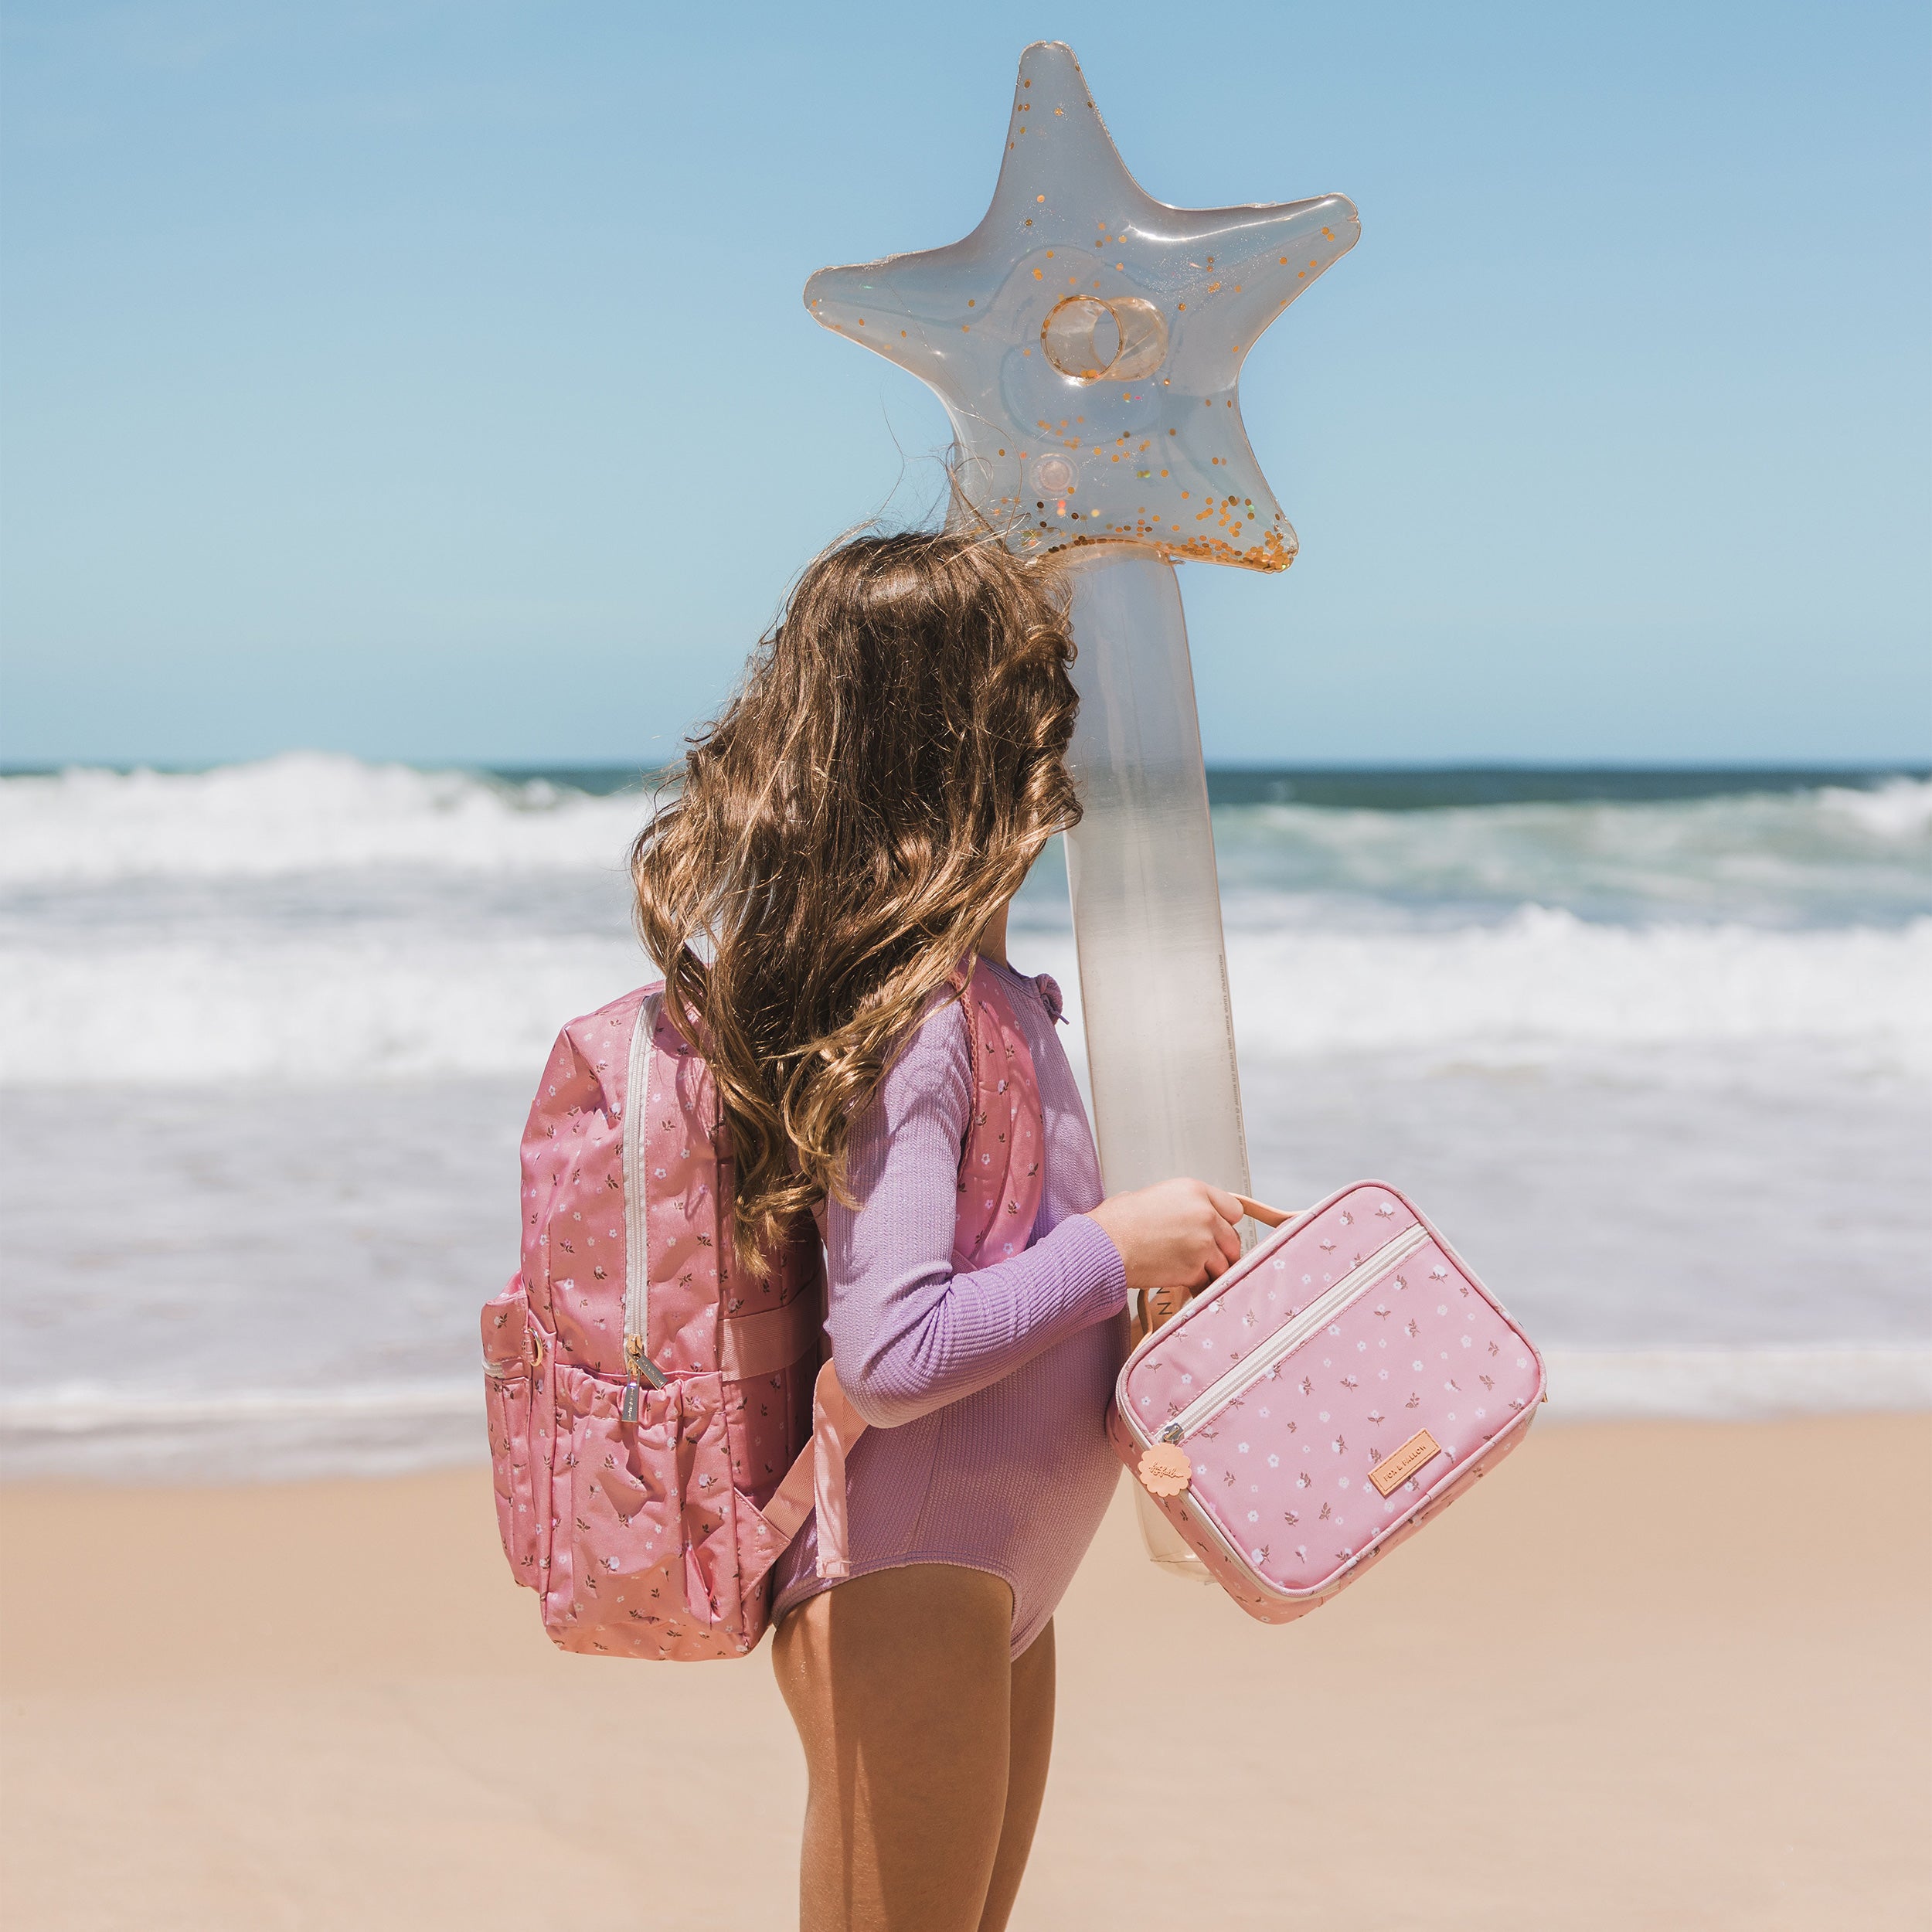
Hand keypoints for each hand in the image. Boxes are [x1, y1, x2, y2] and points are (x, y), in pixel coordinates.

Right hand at [1086, 1178, 1244, 1293]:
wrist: (1106, 1244)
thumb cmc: (1118, 1221)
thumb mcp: (1153, 1196)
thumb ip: (1178, 1204)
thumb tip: (1177, 1215)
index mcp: (1195, 1191)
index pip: (1233, 1210)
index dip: (1224, 1223)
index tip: (1218, 1232)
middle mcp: (1205, 1214)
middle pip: (1233, 1239)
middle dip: (1221, 1250)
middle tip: (1206, 1257)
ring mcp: (1203, 1243)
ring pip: (1225, 1263)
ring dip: (1211, 1270)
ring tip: (1193, 1271)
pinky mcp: (1195, 1269)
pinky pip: (1208, 1281)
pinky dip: (1198, 1285)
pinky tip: (1185, 1281)